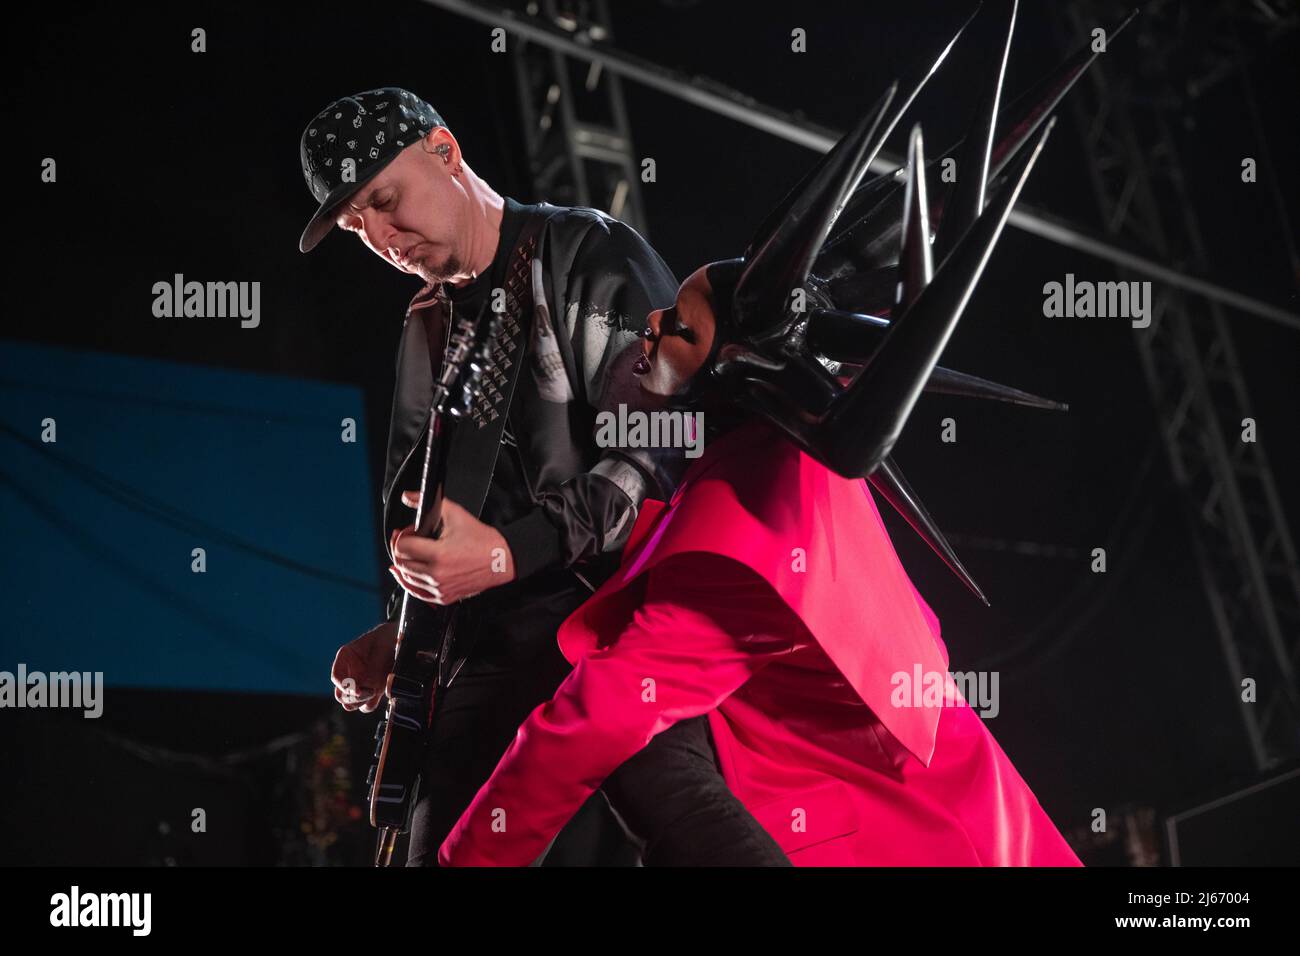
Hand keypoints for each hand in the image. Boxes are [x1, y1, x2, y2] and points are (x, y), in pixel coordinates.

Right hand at [331, 620, 397, 712]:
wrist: (398, 639)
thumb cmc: (386, 637)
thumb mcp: (374, 642)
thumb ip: (369, 659)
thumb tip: (369, 680)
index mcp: (346, 660)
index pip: (336, 678)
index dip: (343, 686)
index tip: (356, 689)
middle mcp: (351, 674)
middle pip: (341, 696)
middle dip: (352, 697)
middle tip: (367, 691)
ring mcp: (362, 684)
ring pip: (350, 704)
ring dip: (359, 702)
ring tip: (373, 691)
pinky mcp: (375, 690)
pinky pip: (367, 705)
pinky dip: (370, 703)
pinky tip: (379, 693)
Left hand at [389, 492, 516, 604]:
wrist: (501, 559)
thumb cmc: (482, 539)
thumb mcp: (454, 513)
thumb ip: (426, 502)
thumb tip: (407, 496)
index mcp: (439, 555)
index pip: (401, 547)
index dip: (403, 535)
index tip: (411, 531)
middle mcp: (437, 575)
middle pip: (401, 562)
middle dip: (402, 548)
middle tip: (411, 540)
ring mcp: (440, 588)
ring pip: (406, 578)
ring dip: (405, 565)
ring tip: (412, 555)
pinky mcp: (444, 597)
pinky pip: (417, 594)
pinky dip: (411, 583)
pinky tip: (410, 574)